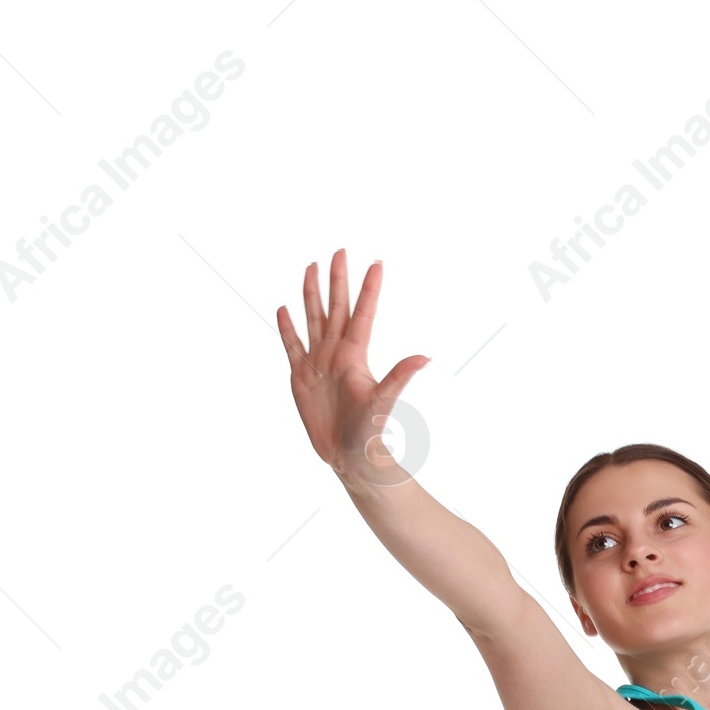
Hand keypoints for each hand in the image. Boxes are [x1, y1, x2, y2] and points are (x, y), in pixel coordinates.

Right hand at [276, 249, 427, 487]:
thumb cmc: (369, 433)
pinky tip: (284, 309)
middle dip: (337, 280)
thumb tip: (424, 358)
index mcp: (355, 356)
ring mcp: (318, 363)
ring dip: (311, 294)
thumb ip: (399, 377)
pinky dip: (287, 327)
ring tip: (310, 267)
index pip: (362, 314)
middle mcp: (336, 354)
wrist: (349, 457)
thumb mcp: (383, 402)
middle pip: (336, 308)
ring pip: (314, 319)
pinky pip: (292, 346)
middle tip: (339, 252)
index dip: (369, 289)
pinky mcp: (300, 378)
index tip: (376, 263)